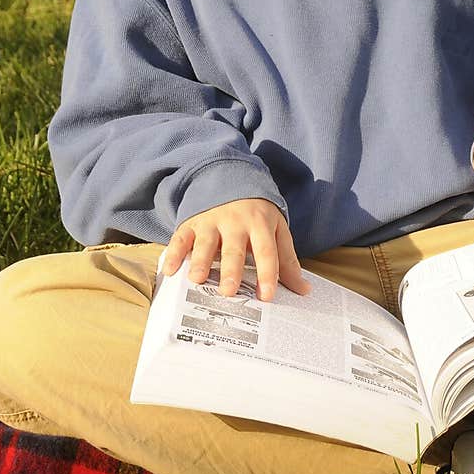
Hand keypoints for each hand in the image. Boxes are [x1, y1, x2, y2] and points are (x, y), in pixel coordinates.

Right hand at [161, 198, 308, 301]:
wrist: (232, 178)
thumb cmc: (258, 214)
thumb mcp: (277, 230)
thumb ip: (287, 260)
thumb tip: (304, 290)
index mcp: (260, 224)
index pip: (266, 251)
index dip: (267, 273)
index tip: (267, 296)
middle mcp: (235, 221)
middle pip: (234, 249)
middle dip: (231, 270)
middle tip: (228, 292)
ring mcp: (211, 220)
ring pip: (205, 242)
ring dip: (200, 261)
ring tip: (197, 280)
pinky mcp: (191, 222)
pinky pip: (180, 237)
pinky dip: (173, 253)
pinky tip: (169, 270)